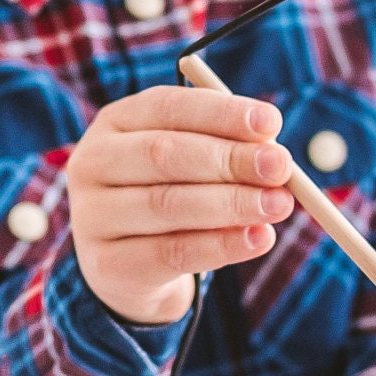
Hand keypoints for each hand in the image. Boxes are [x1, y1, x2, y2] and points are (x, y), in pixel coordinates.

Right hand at [66, 85, 292, 323]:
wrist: (128, 267)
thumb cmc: (171, 193)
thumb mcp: (191, 162)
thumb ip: (226, 149)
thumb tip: (272, 152)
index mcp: (116, 122)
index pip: (167, 107)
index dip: (221, 113)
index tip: (272, 123)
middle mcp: (93, 162)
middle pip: (164, 154)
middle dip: (230, 159)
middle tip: (281, 167)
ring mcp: (93, 215)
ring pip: (168, 204)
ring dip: (232, 203)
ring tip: (279, 205)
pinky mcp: (107, 265)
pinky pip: (171, 253)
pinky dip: (221, 245)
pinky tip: (259, 239)